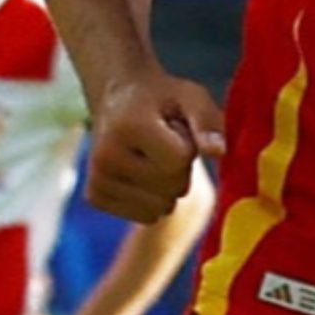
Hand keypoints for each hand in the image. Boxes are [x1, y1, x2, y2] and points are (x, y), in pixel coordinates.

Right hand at [86, 71, 225, 222]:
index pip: (180, 160)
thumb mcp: (191, 97)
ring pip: (162, 207)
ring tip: (151, 156)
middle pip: (173, 186)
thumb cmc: (162, 98)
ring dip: (167, 186)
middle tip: (163, 142)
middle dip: (179, 167)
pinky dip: (153, 199)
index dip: (188, 146)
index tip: (174, 128)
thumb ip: (207, 122)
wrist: (118, 99)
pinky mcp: (95, 198)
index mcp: (128, 127)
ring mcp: (97, 180)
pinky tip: (141, 172)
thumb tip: (219, 152)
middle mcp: (105, 156)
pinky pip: (147, 216)